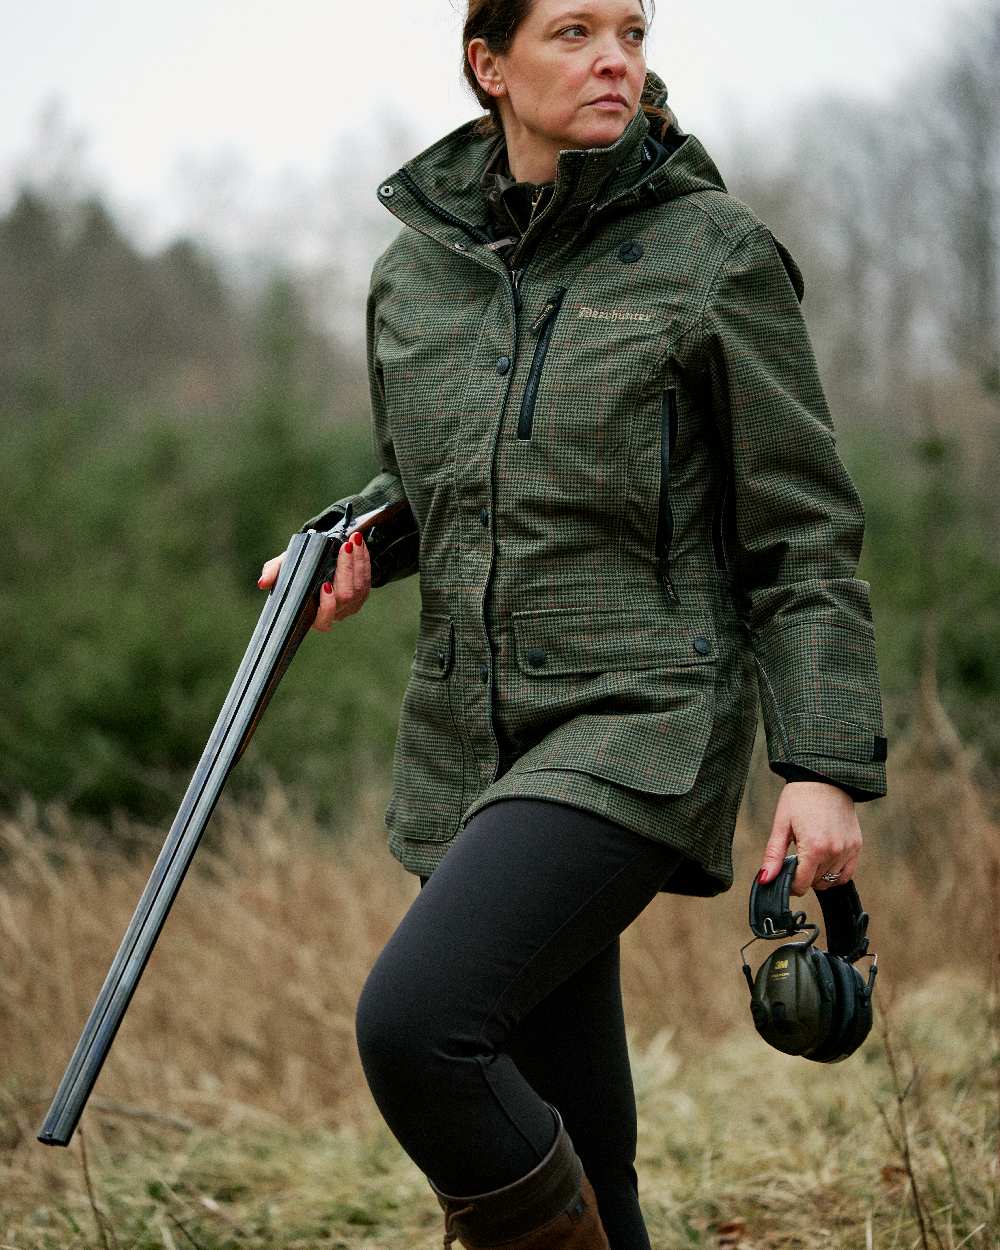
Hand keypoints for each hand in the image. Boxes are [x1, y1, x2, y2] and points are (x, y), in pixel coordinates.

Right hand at [257, 531, 371, 631]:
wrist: (320, 559)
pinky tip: (359, 544)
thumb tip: (263, 583)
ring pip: (359, 586)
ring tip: (353, 539)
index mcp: (313, 614)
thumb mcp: (285, 567)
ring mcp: (351, 605)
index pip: (324, 618)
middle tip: (343, 546)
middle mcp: (335, 613)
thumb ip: (273, 573)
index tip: (325, 583)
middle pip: (345, 596)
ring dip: (357, 561)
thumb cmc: (300, 569)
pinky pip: (367, 578)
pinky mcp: (363, 594)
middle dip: (346, 570)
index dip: (327, 604)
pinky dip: (364, 559)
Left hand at [757, 781, 861, 895]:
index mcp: (814, 848)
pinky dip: (835, 873)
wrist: (824, 778)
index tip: (785, 874)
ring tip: (810, 853)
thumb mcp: (781, 825)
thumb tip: (764, 880)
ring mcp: (848, 849)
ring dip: (818, 874)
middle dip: (803, 875)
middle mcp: (834, 851)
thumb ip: (773, 856)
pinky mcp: (856, 846)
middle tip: (796, 856)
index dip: (790, 884)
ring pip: (831, 880)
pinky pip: (847, 874)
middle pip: (816, 883)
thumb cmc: (799, 798)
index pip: (802, 884)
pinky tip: (824, 859)